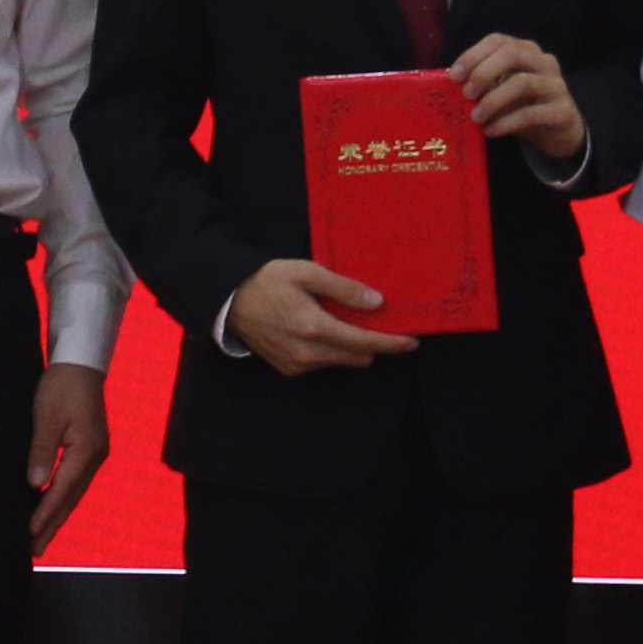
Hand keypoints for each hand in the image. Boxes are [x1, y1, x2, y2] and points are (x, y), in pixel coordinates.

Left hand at [23, 363, 108, 554]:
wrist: (81, 363)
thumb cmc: (61, 386)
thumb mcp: (47, 417)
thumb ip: (42, 452)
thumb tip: (35, 484)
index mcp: (86, 450)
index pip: (62, 489)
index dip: (45, 512)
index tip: (30, 533)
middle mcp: (95, 456)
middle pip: (71, 497)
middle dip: (52, 524)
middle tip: (35, 550)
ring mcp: (95, 453)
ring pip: (75, 492)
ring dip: (57, 515)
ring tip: (41, 537)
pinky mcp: (91, 448)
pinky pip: (76, 481)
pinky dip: (63, 498)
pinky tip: (52, 507)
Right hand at [228, 259, 422, 374]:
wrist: (231, 301)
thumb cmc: (270, 281)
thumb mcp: (308, 273)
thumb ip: (344, 288)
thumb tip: (377, 302)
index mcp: (314, 327)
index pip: (363, 342)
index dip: (391, 343)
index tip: (412, 342)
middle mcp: (307, 353)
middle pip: (357, 357)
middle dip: (373, 345)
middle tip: (379, 325)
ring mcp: (297, 365)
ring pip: (340, 361)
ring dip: (351, 347)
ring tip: (345, 322)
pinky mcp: (289, 369)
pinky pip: (322, 364)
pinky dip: (331, 351)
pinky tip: (323, 330)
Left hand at [452, 33, 582, 164]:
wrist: (560, 132)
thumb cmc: (525, 107)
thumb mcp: (503, 90)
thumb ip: (485, 84)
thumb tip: (453, 85)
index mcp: (527, 51)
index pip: (498, 41)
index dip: (473, 55)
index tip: (454, 76)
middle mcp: (544, 62)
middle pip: (512, 54)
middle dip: (483, 73)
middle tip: (466, 94)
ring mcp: (556, 85)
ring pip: (522, 83)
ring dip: (493, 101)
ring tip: (475, 117)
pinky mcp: (562, 111)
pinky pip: (530, 114)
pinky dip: (505, 123)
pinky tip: (490, 131)